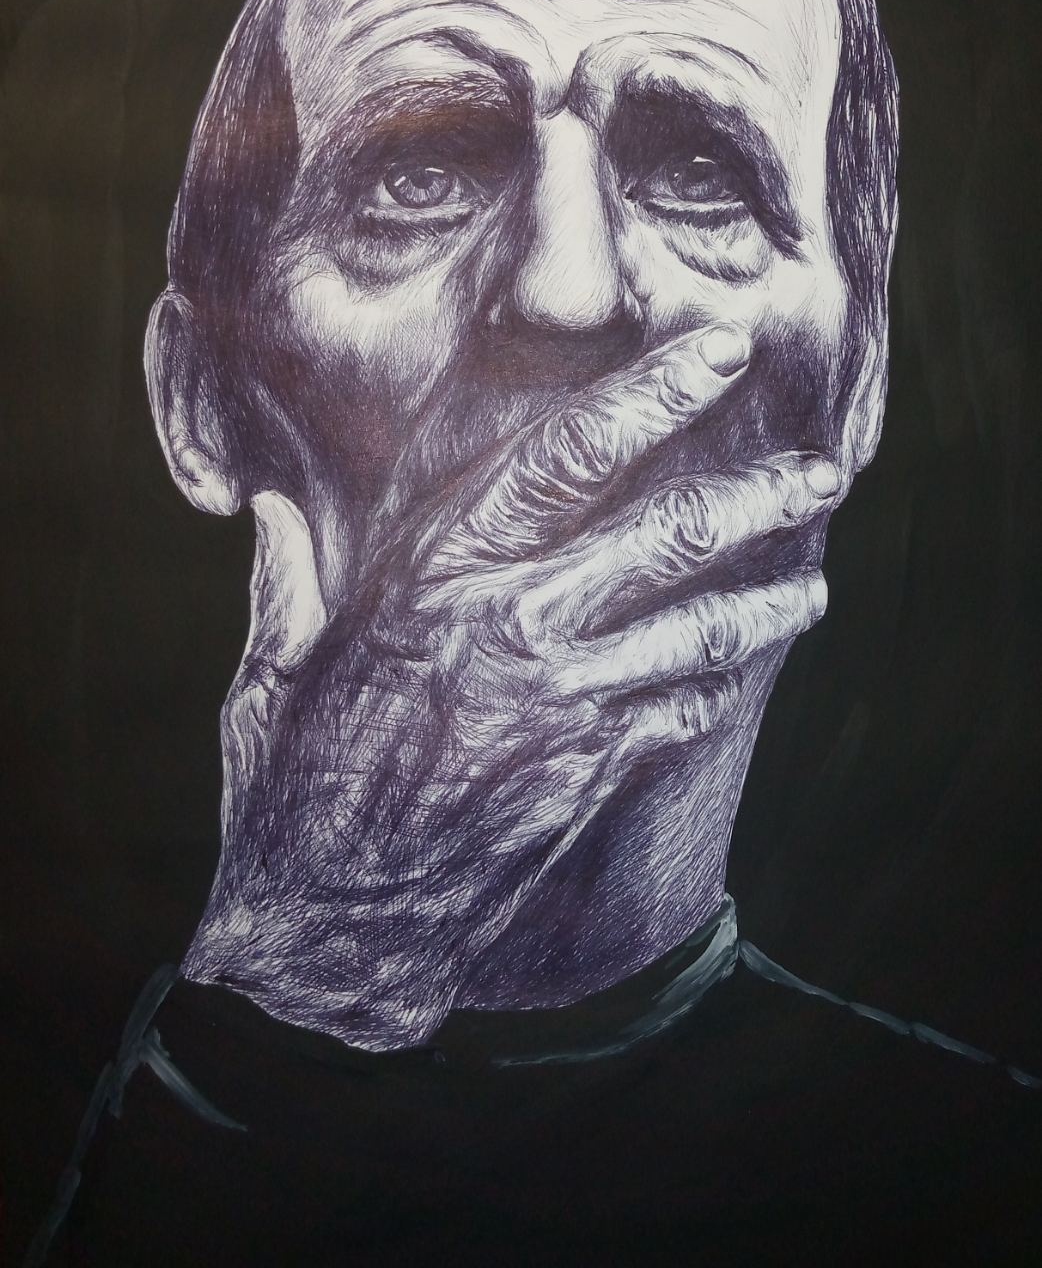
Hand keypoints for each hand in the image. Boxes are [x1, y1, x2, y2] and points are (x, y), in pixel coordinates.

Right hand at [192, 325, 839, 1047]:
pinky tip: (731, 682)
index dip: (655, 393)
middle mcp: (514, 627)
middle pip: (668, 535)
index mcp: (438, 576)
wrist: (333, 919)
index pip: (568, 457)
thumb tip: (266, 505)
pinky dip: (708, 694)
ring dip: (769, 602)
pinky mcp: (588, 774)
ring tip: (813, 585)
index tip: (722, 353)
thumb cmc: (292, 781)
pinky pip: (676, 717)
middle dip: (759, 495)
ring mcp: (563, 705)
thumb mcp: (279, 662)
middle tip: (823, 472)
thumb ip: (292, 574)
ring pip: (700, 631)